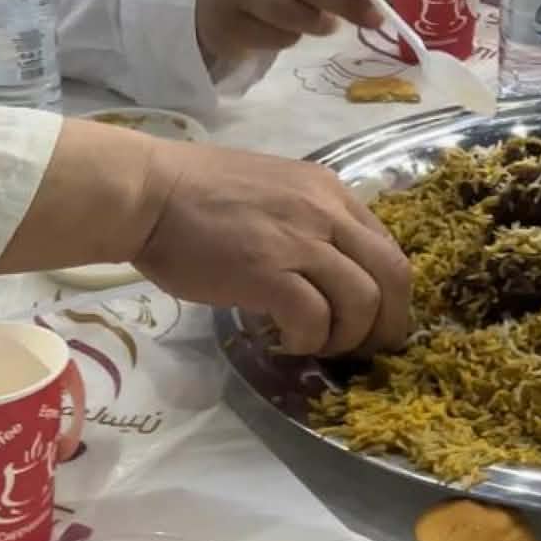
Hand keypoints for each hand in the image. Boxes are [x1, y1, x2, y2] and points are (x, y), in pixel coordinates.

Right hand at [132, 143, 411, 355]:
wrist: (148, 191)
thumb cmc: (197, 194)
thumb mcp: (275, 193)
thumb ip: (309, 223)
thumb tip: (328, 270)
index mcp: (331, 192)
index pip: (388, 246)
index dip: (389, 292)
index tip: (371, 320)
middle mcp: (326, 212)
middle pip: (393, 276)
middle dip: (388, 323)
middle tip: (363, 350)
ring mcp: (300, 241)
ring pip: (363, 301)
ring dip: (347, 337)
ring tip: (317, 345)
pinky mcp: (267, 272)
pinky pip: (314, 318)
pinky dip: (309, 340)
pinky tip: (286, 342)